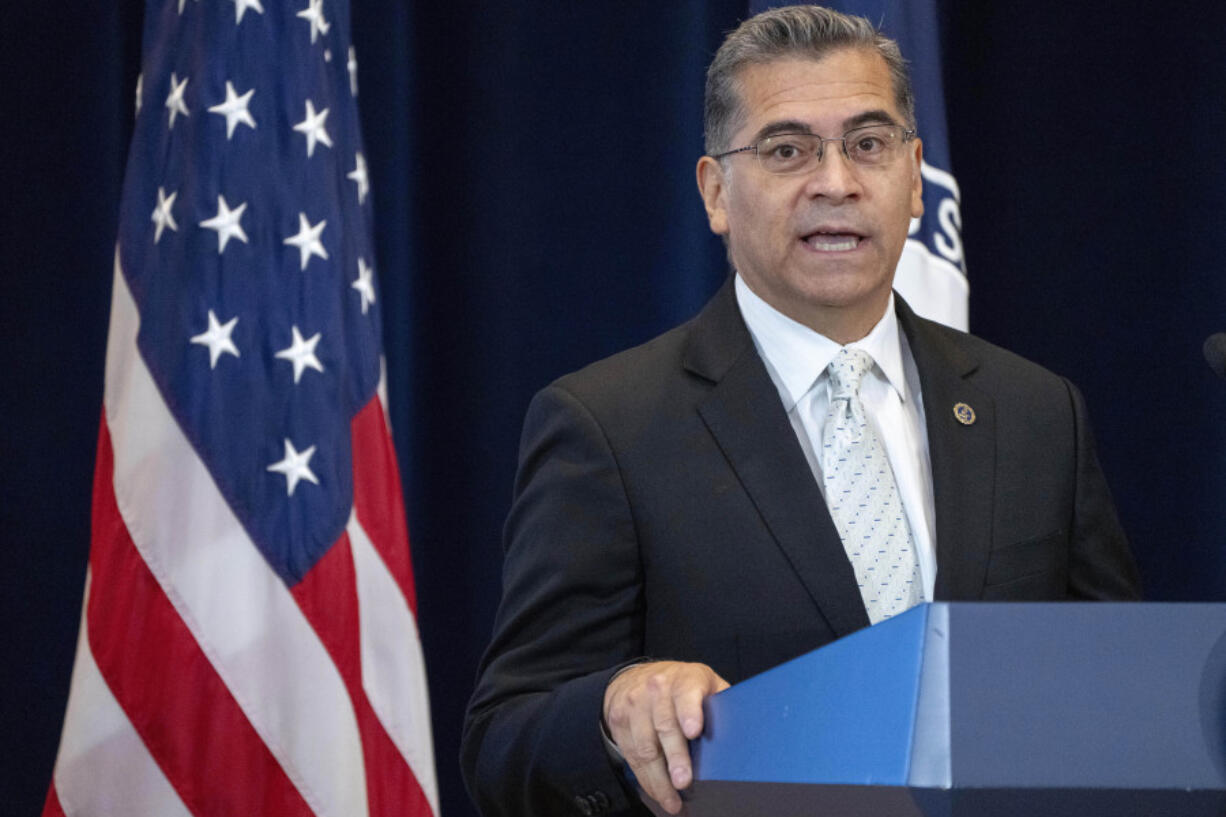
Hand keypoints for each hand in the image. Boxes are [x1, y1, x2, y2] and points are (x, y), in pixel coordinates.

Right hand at [602, 661, 729, 813]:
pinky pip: (632, 756)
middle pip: (664, 726)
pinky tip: (659, 793)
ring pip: (645, 747)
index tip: (694, 731)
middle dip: (675, 757)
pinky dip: (646, 780)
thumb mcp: (705, 683)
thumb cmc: (680, 685)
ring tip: (673, 801)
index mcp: (684, 680)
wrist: (633, 678)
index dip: (690, 713)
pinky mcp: (620, 724)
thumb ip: (720, 702)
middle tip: (684, 782)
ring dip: (659, 779)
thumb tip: (745, 731)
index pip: (686, 694)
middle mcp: (656, 690)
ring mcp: (635, 707)